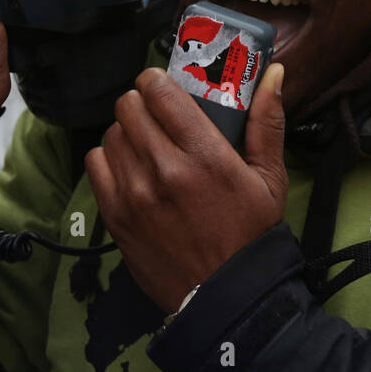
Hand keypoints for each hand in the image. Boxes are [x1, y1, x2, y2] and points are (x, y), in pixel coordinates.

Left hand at [87, 64, 287, 313]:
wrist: (226, 298)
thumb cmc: (252, 235)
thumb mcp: (270, 178)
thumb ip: (267, 122)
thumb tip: (274, 74)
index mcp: (205, 155)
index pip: (158, 91)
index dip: (157, 81)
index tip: (165, 87)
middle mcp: (164, 170)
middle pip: (128, 106)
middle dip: (142, 103)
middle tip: (157, 115)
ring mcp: (134, 194)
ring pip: (112, 132)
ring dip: (127, 131)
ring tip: (146, 143)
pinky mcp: (115, 216)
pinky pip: (96, 163)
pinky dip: (109, 158)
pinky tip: (129, 167)